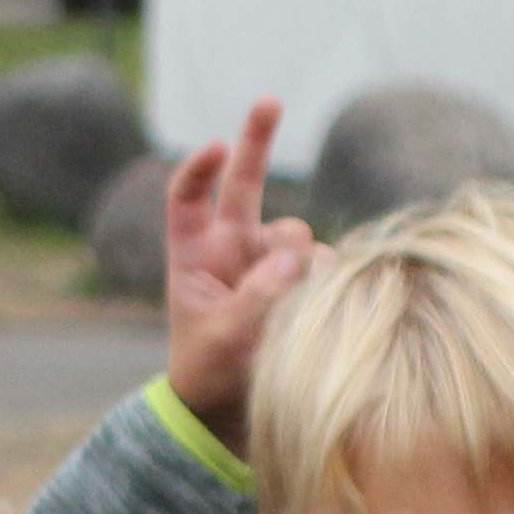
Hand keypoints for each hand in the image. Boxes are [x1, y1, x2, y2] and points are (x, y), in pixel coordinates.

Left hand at [160, 98, 320, 441]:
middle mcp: (232, 249)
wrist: (231, 414)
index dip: (199, 169)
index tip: (216, 147)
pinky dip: (325, 280)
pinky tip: (318, 310)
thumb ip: (257, 295)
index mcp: (193, 255)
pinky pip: (324, 265)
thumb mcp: (222, 338)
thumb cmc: (208, 374)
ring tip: (292, 308)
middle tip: (268, 98)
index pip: (188, 198)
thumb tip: (301, 254)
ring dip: (301, 259)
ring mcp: (269, 264)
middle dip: (256, 139)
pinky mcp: (302, 284)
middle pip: (244, 184)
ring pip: (296, 235)